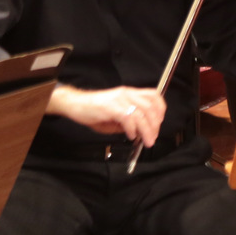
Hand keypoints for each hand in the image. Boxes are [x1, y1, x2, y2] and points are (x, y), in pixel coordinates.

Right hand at [48, 86, 165, 145]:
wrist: (75, 104)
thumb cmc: (93, 110)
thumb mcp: (114, 115)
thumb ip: (127, 121)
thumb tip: (140, 131)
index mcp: (129, 93)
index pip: (153, 95)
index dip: (160, 110)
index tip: (158, 123)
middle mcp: (127, 93)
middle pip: (151, 106)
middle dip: (155, 124)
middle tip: (153, 137)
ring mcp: (119, 99)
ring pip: (142, 114)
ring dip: (147, 130)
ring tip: (146, 141)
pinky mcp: (111, 107)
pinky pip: (128, 118)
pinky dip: (133, 129)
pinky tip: (131, 136)